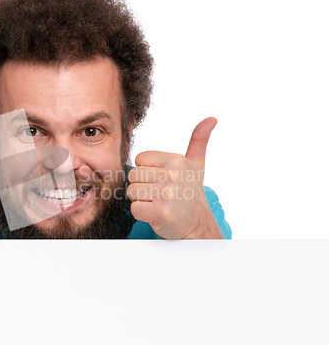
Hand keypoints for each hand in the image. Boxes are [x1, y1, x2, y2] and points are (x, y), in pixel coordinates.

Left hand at [127, 117, 221, 238]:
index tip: (160, 181)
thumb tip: (211, 118)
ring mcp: (167, 194)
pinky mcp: (161, 212)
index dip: (146, 172)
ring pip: (132, 192)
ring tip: (157, 203)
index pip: (140, 159)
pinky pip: (135, 209)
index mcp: (176, 160)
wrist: (199, 226)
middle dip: (142, 187)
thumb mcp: (196, 165)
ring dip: (141, 201)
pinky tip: (155, 214)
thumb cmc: (192, 194)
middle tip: (159, 195)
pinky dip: (142, 214)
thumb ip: (199, 140)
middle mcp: (172, 175)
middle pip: (133, 176)